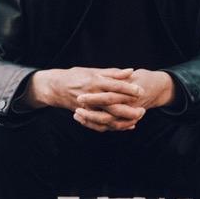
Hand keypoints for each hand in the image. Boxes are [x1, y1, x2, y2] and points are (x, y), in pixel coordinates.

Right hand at [31, 68, 172, 130]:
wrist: (55, 87)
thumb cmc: (76, 76)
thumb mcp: (93, 71)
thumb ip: (113, 73)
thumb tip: (130, 71)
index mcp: (94, 81)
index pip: (114, 86)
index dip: (128, 89)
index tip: (141, 90)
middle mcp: (91, 95)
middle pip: (112, 105)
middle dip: (128, 109)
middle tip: (143, 110)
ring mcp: (87, 107)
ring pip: (107, 118)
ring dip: (123, 121)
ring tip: (137, 119)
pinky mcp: (85, 115)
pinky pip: (100, 125)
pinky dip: (113, 127)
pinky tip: (126, 126)